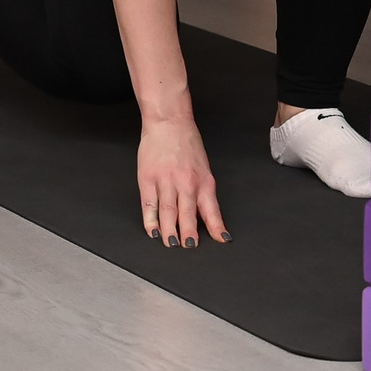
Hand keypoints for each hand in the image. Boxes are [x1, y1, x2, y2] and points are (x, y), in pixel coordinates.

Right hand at [138, 117, 227, 247]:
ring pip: (168, 212)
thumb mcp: (203, 168)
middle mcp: (186, 181)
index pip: (212, 208)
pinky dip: (151, 221)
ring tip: (172, 244)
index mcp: (203, 180)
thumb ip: (201, 192)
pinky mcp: (148, 179)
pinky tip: (153, 231)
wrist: (169, 123)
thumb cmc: (187, 145)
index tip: (223, 239)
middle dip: (190, 233)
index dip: (217, 226)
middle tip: (190, 247)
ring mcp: (166, 180)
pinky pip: (149, 205)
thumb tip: (201, 218)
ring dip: (170, 231)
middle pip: (188, 213)